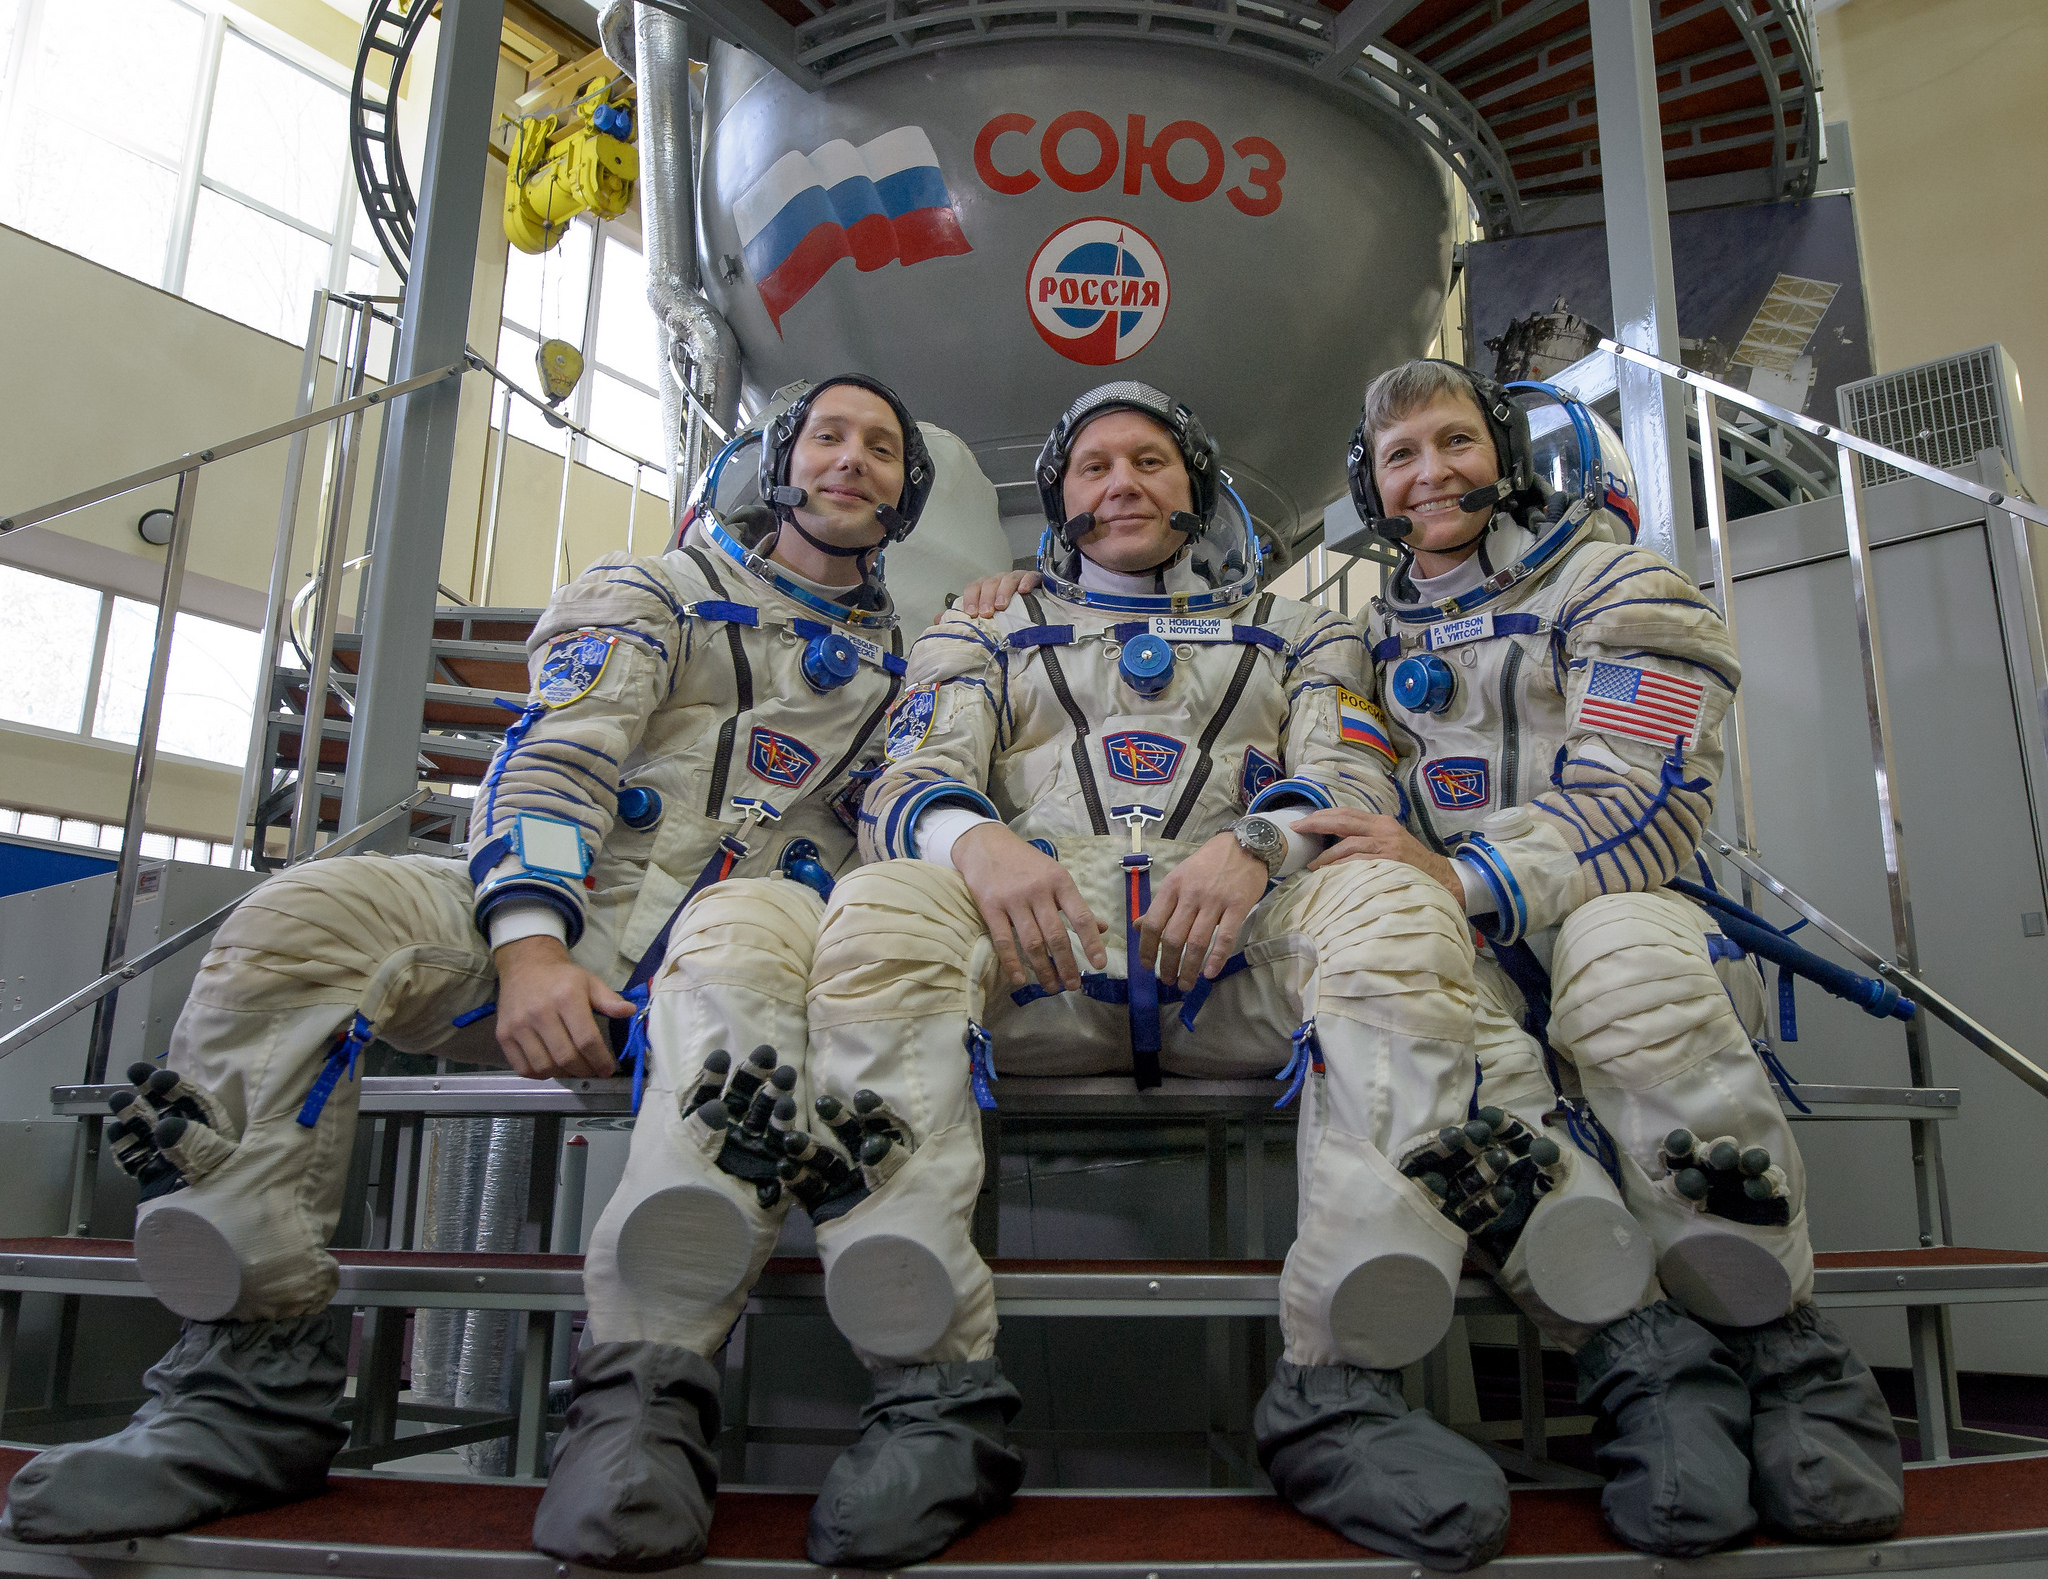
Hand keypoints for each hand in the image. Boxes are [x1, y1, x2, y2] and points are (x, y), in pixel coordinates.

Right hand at [493, 934, 635, 1079]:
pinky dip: (539, 1074)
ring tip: (574, 1068)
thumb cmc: (561, 978)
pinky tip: (551, 1066)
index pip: (586, 1039)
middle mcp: (540, 1012)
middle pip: (566, 1057)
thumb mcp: (590, 982)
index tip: (607, 1069)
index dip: (600, 1060)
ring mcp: (518, 1025)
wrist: (525, 966)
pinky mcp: (503, 1035)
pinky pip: (523, 1068)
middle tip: (592, 1070)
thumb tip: (629, 1012)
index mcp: (566, 998)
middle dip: (584, 1070)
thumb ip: (609, 1000)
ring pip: (544, 1066)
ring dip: (563, 1074)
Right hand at [953, 822, 1106, 992]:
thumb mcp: (1055, 875)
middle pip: (1056, 935)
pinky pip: (1003, 940)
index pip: (1081, 916)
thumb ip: (1076, 903)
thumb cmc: (1026, 863)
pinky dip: (1012, 962)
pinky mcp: (990, 907)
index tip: (1099, 965)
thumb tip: (1103, 927)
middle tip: (1074, 986)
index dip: (1092, 942)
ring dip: (1044, 969)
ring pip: (1032, 942)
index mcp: (1060, 881)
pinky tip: (1021, 979)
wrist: (985, 844)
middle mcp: (1038, 891)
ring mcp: (1013, 899)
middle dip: (1067, 964)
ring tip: (1052, 987)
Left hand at [956, 569, 1042, 618]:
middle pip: (989, 583)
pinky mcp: (1033, 579)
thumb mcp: (982, 614)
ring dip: (1003, 592)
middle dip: (986, 598)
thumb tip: (937, 619)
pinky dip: (1026, 581)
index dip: (970, 599)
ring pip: (1007, 579)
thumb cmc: (1003, 612)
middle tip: (986, 613)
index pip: (973, 587)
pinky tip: (1024, 591)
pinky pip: (1029, 576)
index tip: (971, 614)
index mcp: (984, 587)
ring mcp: (1015, 578)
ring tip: (1001, 606)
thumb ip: (961, 616)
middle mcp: (998, 580)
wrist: (1032, 607)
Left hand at [1138, 832, 1268, 991]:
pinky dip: (1216, 958)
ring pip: (1197, 942)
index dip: (1146, 948)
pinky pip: (1225, 937)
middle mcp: (1191, 894)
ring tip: (1185, 984)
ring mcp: (1215, 901)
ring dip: (1189, 968)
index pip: (1152, 923)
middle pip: (1173, 937)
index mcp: (1172, 886)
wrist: (1245, 845)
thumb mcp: (1178, 877)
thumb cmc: (1208, 864)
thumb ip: (1160, 904)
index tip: (1146, 966)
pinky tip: (1210, 973)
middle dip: (1167, 964)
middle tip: (1167, 980)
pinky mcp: (1238, 906)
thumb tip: (1137, 926)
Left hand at [1293, 808, 1465, 905]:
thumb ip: (1366, 839)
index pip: (1346, 813)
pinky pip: (1359, 863)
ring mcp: (1388, 847)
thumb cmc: (1411, 863)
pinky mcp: (1391, 864)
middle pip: (1343, 821)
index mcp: (1381, 822)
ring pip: (1349, 845)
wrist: (1442, 878)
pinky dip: (1341, 868)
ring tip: (1312, 864)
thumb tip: (1332, 844)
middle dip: (1317, 824)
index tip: (1301, 822)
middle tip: (1297, 830)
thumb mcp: (1390, 842)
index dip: (1321, 816)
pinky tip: (1329, 873)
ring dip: (1326, 855)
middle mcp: (1383, 830)